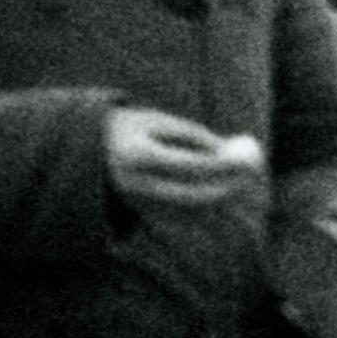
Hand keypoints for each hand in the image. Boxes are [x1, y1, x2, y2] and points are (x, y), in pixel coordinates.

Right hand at [100, 105, 267, 214]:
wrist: (84, 149)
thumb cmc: (129, 128)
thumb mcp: (158, 121)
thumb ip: (194, 136)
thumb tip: (233, 153)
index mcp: (139, 157)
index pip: (192, 168)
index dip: (226, 166)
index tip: (251, 160)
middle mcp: (136, 186)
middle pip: (194, 198)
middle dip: (228, 190)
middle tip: (253, 178)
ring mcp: (136, 204)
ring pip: (190, 212)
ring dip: (221, 201)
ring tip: (243, 182)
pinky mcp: (140, 213)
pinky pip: (181, 216)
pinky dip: (206, 207)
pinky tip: (223, 191)